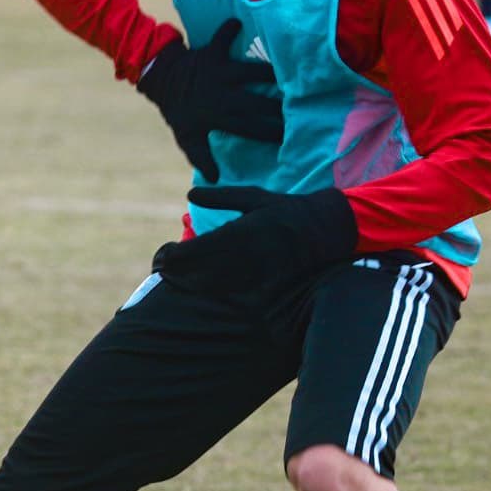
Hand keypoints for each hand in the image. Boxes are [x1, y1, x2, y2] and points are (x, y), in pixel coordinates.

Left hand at [135, 20, 283, 181]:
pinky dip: (228, 29)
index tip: (290, 137)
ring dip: (269, 71)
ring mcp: (219, 72)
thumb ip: (200, 157)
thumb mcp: (186, 137)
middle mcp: (222, 94)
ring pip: (250, 71)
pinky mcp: (212, 52)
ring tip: (289, 72)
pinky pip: (222, 37)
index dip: (271, 133)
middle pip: (257, 103)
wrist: (159, 80)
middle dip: (279, 107)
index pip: (251, 129)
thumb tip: (215, 179)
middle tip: (300, 108)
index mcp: (219, 116)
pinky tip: (238, 22)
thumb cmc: (178, 110)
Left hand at [152, 186, 357, 299]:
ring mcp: (260, 271)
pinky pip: (239, 294)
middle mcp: (248, 253)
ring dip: (193, 287)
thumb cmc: (287, 208)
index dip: (176, 257)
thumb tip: (190, 194)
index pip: (198, 249)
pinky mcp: (271, 283)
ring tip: (176, 286)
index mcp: (241, 230)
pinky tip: (204, 296)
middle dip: (179, 274)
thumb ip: (221, 197)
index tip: (162, 258)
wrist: (328, 227)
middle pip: (203, 270)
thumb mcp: (254, 198)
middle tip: (161, 275)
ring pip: (218, 285)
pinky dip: (218, 295)